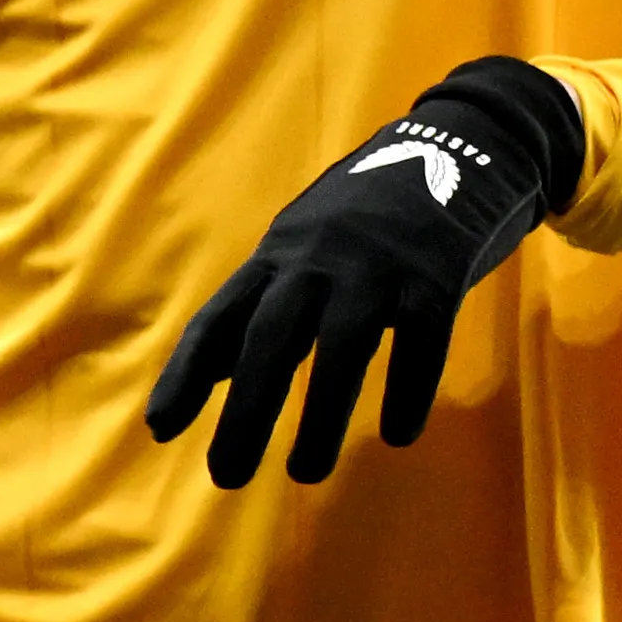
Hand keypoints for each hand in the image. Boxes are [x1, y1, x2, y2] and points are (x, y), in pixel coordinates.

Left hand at [145, 59, 581, 490]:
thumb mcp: (306, 244)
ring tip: (306, 471)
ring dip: (323, 416)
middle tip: (227, 476)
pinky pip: (421, 344)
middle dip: (248, 410)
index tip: (161, 428)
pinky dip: (407, 394)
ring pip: (344, 348)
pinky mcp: (438, 275)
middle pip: (273, 338)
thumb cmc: (372, 212)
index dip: (187, 373)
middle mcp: (320, 258)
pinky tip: (399, 435)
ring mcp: (380, 265)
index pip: (221, 317)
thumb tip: (216, 374)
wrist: (461, 146)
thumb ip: (266, 302)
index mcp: (280, 253)